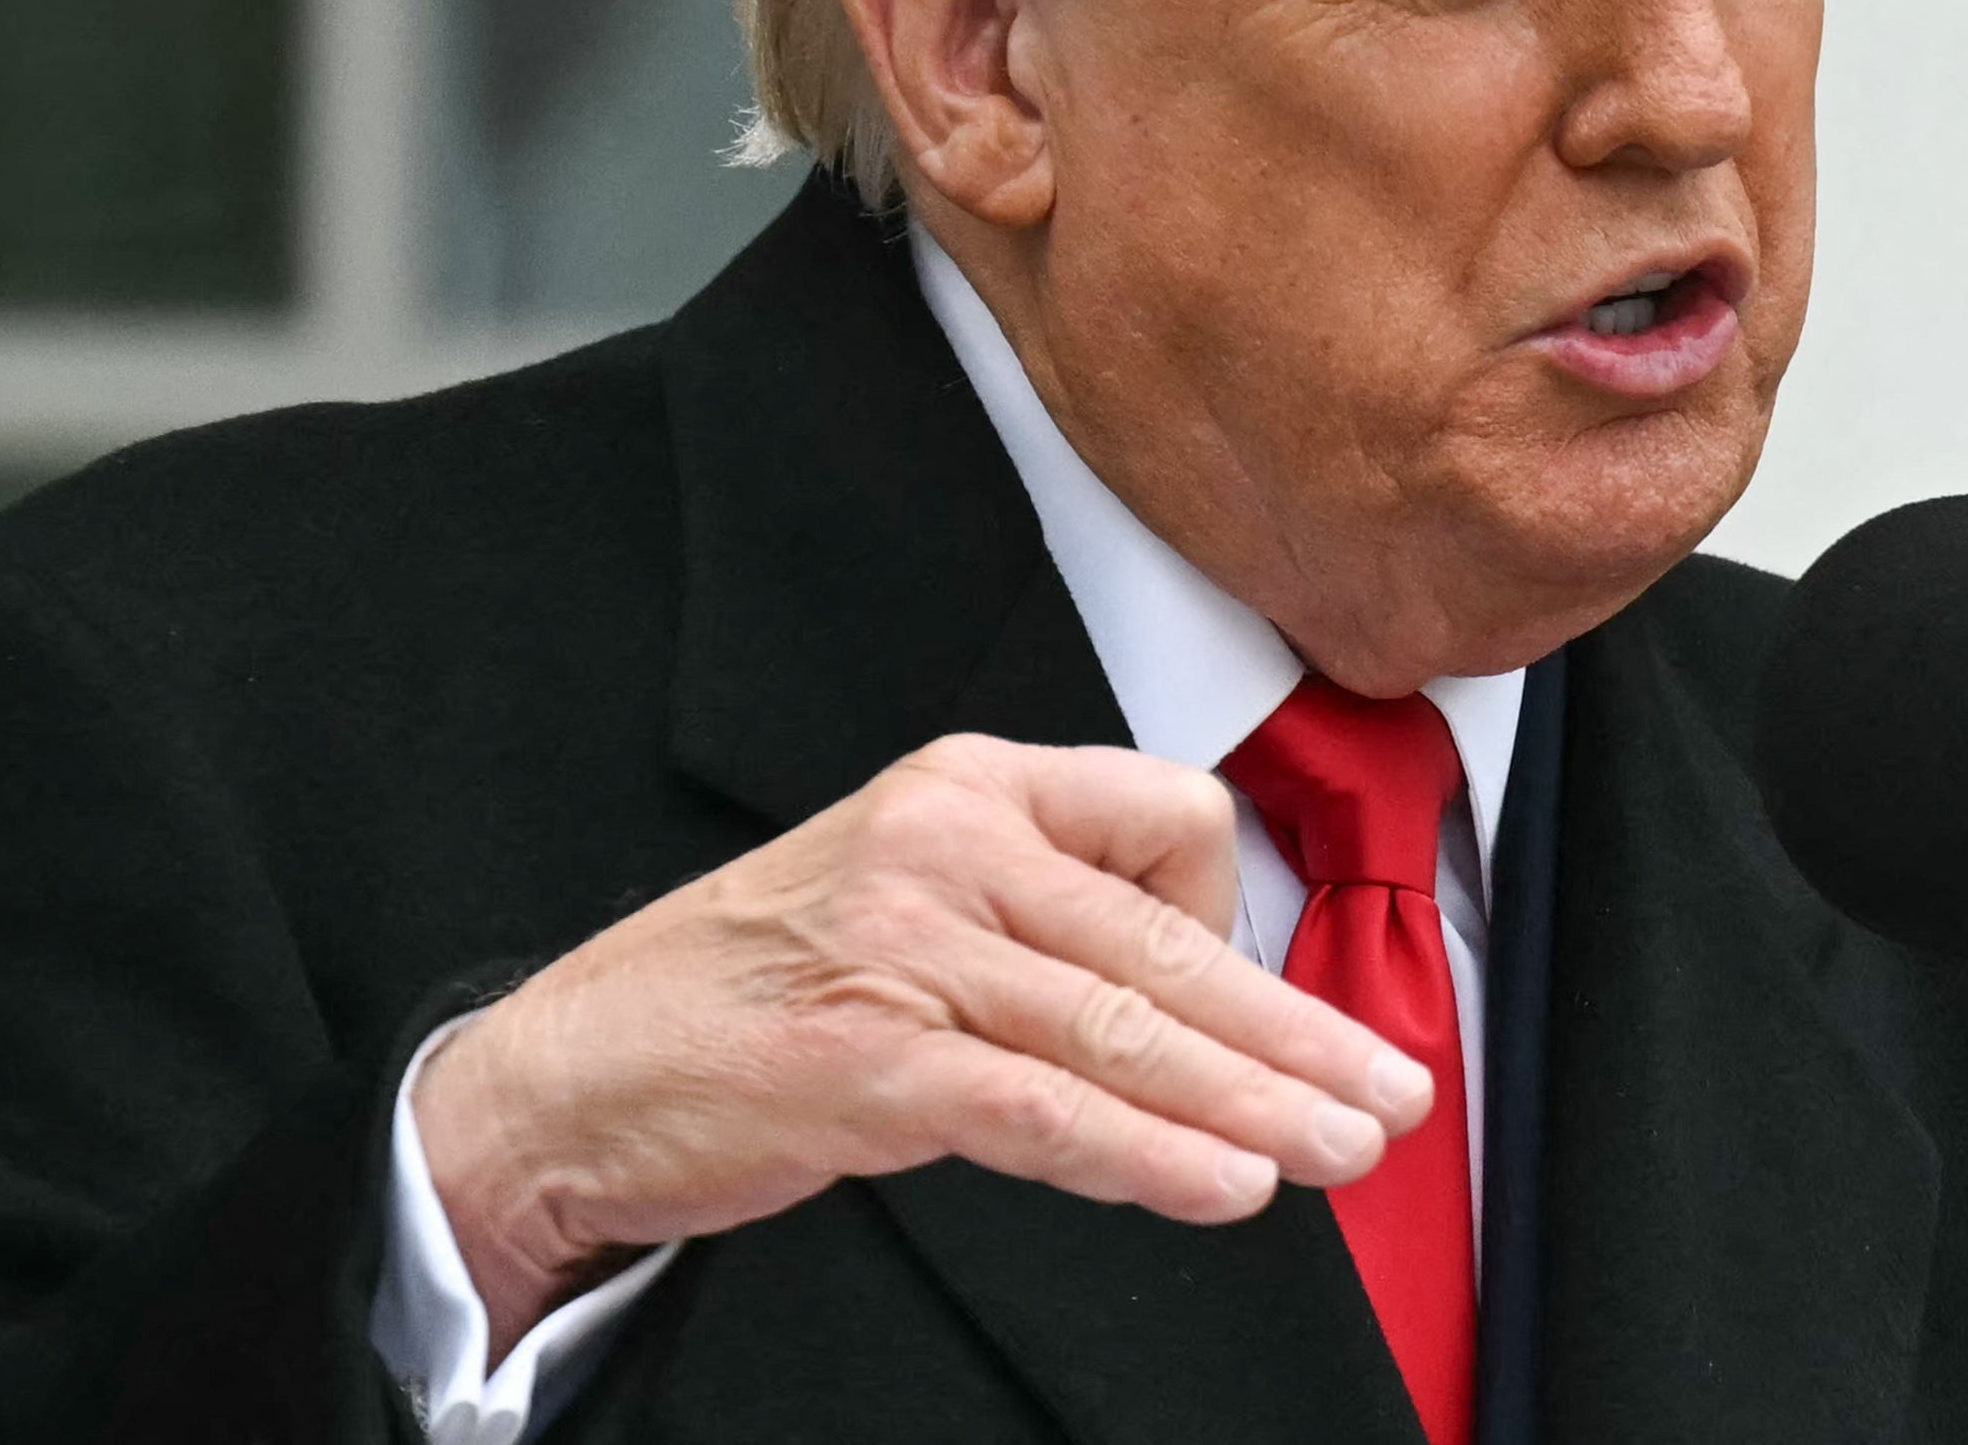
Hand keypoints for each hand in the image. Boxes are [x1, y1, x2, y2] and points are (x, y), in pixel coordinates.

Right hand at [410, 734, 1434, 1359]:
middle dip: (1299, 1033)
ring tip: (1344, 1149)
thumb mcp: (907, 895)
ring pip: (1129, 1027)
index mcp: (969, 783)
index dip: (1234, 913)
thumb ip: (1042, 919)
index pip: (1170, 814)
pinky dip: (1152, 1153)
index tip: (1259, 1004)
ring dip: (1257, 1102)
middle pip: (1171, 940)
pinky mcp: (871, 1060)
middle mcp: (947, 840)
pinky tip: (1226, 1185)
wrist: (574, 1066)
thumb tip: (1202, 1000)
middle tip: (1392, 1094)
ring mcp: (908, 947)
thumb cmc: (753, 988)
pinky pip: (1049, 1109)